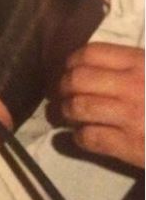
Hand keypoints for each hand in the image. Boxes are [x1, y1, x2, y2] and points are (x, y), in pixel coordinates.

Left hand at [58, 42, 143, 167]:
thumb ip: (132, 64)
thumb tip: (92, 63)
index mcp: (141, 63)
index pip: (91, 53)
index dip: (72, 61)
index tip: (68, 69)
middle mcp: (133, 86)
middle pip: (77, 79)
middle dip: (63, 86)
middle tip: (61, 93)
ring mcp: (131, 116)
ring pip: (79, 107)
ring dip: (66, 111)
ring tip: (66, 114)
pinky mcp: (132, 146)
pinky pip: (91, 137)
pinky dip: (79, 137)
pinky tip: (81, 136)